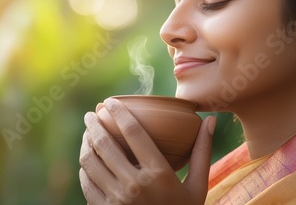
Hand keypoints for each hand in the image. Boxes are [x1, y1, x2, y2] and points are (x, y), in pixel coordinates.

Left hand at [79, 98, 215, 204]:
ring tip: (87, 132)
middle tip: (91, 113)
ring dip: (85, 141)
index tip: (110, 101)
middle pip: (105, 143)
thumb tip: (210, 119)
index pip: (133, 131)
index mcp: (159, 174)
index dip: (118, 112)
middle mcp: (134, 185)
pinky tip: (88, 159)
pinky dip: (84, 167)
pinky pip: (87, 182)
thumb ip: (202, 152)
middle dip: (94, 123)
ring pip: (91, 161)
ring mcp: (117, 199)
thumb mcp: (198, 186)